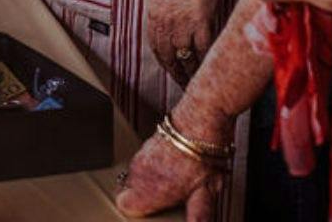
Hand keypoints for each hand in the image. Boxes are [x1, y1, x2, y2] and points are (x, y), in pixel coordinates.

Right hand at [116, 106, 233, 220]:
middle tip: (166, 197)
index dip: (136, 210)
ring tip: (174, 180)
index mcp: (150, 189)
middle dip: (145, 195)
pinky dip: (154, 166)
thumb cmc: (203, 156)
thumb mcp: (207, 194)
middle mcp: (140, 171)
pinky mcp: (147, 142)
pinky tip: (176, 164)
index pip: (124, 204)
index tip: (152, 212)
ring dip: (149, 180)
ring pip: (136, 174)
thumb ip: (198, 215)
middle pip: (129, 189)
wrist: (201, 120)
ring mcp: (141, 154)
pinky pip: (144, 160)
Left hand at [145, 0, 221, 82]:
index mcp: (153, 14)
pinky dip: (205, 61)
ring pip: (185, 57)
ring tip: (198, 81)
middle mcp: (164, 23)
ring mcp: (181, 24)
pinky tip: (210, 68)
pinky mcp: (200, 23)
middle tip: (184, 83)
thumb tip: (171, 22)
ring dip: (191, 72)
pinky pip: (202, 49)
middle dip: (176, 72)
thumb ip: (165, 10)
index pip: (156, 46)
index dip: (164, 61)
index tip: (171, 69)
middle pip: (168, 56)